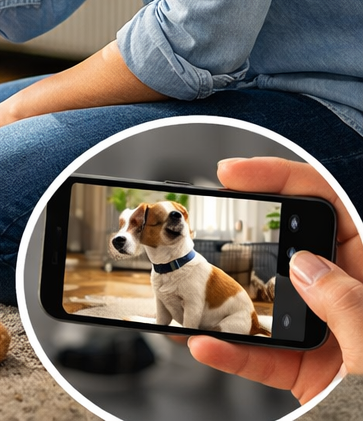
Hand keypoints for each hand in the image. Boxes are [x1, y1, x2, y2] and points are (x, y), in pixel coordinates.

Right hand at [187, 157, 362, 403]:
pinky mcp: (306, 372)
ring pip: (269, 301)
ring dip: (228, 300)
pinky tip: (207, 344)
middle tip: (209, 223)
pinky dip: (229, 350)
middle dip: (249, 233)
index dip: (286, 181)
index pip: (334, 209)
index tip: (240, 174)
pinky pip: (260, 354)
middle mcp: (351, 302)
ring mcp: (327, 336)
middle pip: (294, 247)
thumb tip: (305, 267)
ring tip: (199, 290)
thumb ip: (347, 305)